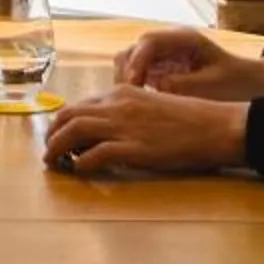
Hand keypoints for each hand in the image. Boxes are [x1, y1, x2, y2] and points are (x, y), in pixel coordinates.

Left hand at [43, 87, 250, 177]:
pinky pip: (95, 155)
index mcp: (121, 91)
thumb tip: (110, 128)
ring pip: (73, 132)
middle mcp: (116, 104)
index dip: (64, 121)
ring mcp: (123, 126)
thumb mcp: (152, 104)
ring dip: (57, 148)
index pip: (80, 104)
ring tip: (53, 162)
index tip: (59, 135)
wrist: (213, 126)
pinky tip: (80, 171)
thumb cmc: (190, 118)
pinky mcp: (132, 148)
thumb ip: (128, 111)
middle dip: (53, 133)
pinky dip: (82, 164)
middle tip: (49, 150)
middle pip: (68, 115)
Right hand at [112, 29, 263, 102]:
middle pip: (134, 50)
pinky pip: (140, 74)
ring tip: (132, 104)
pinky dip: (135, 87)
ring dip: (128, 80)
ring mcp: (164, 55)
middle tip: (127, 98)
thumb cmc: (236, 84)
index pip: (149, 42)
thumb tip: (148, 89)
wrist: (254, 85)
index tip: (133, 85)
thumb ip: (178, 86)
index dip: (137, 62)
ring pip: (132, 62)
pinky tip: (140, 106)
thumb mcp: (209, 86)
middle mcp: (170, 42)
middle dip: (128, 72)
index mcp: (184, 39)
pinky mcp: (162, 69)